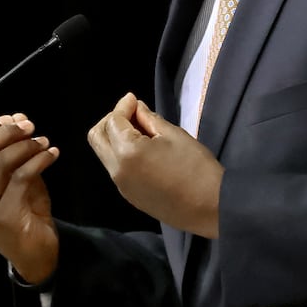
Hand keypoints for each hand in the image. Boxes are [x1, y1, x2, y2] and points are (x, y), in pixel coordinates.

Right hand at [0, 113, 59, 283]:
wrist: (33, 251)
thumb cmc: (20, 210)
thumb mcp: (10, 178)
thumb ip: (11, 150)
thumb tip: (19, 118)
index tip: (12, 118)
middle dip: (6, 132)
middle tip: (29, 126)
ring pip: (0, 162)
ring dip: (26, 145)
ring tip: (44, 141)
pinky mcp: (4, 216)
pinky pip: (22, 176)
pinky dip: (40, 159)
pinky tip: (52, 154)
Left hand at [86, 92, 223, 237]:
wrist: (209, 207)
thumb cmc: (196, 167)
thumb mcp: (174, 135)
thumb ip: (150, 120)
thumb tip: (137, 108)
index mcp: (128, 152)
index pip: (113, 121)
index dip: (123, 106)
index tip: (134, 99)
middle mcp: (117, 170)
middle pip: (96, 137)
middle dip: (110, 120)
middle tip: (131, 114)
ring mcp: (121, 185)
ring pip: (104, 153)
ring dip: (114, 137)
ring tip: (139, 131)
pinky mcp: (129, 196)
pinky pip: (115, 168)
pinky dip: (121, 153)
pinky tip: (142, 150)